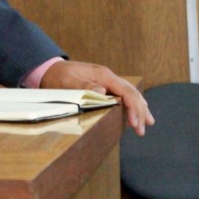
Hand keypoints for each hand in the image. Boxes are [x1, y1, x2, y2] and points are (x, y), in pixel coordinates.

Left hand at [39, 60, 154, 135]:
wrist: (50, 68)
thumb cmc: (58, 76)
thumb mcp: (67, 82)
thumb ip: (84, 86)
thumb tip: (102, 91)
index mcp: (102, 75)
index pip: (124, 91)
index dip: (132, 107)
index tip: (134, 123)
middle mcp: (107, 76)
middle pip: (131, 92)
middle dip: (139, 111)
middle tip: (142, 130)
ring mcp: (106, 80)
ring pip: (130, 92)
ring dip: (140, 107)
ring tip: (148, 122)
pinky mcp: (103, 84)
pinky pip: (123, 93)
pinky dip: (133, 103)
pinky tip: (138, 110)